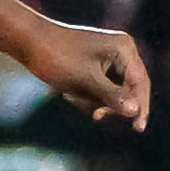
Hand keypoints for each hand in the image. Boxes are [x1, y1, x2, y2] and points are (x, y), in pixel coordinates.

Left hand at [30, 25, 149, 130]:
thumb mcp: (86, 80)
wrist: (28, 42)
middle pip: (130, 89)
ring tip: (73, 94)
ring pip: (114, 93)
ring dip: (95, 101)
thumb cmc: (56, 57)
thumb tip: (135, 111)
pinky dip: (88, 97)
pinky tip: (70, 93)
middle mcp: (121, 51)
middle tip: (96, 115)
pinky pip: (101, 90)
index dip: (141, 106)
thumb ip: (112, 96)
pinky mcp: (97, 66)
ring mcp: (110, 58)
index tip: (138, 128)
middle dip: (112, 104)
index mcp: (124, 48)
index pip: (141, 83)